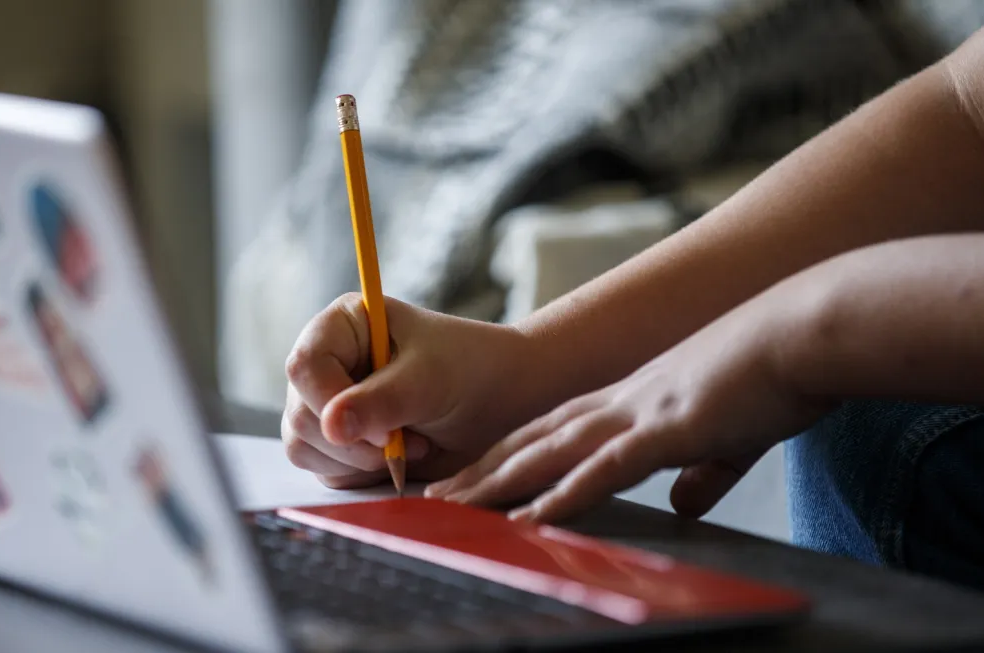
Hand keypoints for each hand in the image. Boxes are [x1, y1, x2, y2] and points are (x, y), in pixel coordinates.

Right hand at [282, 293, 531, 488]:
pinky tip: (401, 458)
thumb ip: (380, 402)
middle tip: (403, 440)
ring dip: (357, 462)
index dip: (332, 404)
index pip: (304, 366)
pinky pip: (326, 471)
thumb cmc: (470, 370)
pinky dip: (362, 475)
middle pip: (300, 415)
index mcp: (342, 326)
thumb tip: (331, 426)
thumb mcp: (428, 381)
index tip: (380, 432)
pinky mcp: (340, 441)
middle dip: (352, 442)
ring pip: (305, 447)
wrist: (502, 400)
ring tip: (411, 446)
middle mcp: (327, 363)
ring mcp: (329, 404)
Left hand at [427, 286, 834, 521]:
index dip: (511, 454)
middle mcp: (623, 401)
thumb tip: (684, 503)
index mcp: (633, 400)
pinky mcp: (670, 426)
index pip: (554, 430)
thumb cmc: (773, 377)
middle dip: (485, 469)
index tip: (474, 476)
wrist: (806, 333)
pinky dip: (567, 491)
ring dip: (503, 480)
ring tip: (459, 505)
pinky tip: (535, 513)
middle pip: (536, 438)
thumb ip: (702, 472)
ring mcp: (641, 411)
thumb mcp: (728, 435)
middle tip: (438, 494)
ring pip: (553, 450)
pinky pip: (606, 466)